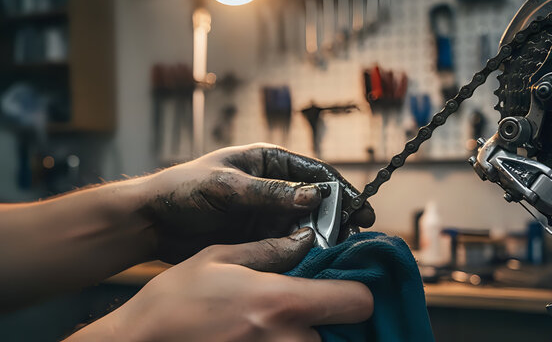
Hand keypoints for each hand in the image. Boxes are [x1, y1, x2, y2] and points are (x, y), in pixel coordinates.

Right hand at [67, 228, 373, 341]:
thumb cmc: (173, 301)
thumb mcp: (217, 259)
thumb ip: (268, 250)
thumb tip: (304, 240)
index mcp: (281, 303)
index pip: (358, 302)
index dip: (356, 292)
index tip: (340, 286)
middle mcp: (288, 341)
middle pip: (341, 332)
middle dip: (325, 318)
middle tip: (298, 306)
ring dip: (305, 336)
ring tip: (269, 323)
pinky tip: (259, 336)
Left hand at [140, 143, 374, 262]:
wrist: (151, 221)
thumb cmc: (184, 188)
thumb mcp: (227, 186)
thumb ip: (271, 193)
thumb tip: (315, 196)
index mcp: (267, 162)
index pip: (313, 172)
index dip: (339, 188)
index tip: (360, 206)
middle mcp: (272, 187)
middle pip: (314, 201)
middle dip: (334, 216)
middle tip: (355, 234)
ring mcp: (266, 213)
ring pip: (303, 225)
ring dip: (320, 236)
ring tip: (339, 250)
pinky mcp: (258, 237)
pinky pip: (287, 243)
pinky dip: (301, 252)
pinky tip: (314, 261)